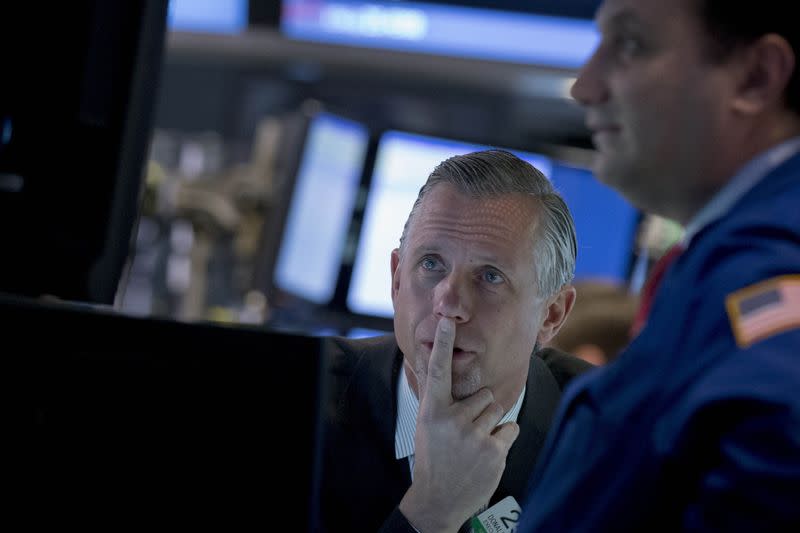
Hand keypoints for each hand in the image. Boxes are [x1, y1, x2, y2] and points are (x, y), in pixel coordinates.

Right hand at [398, 318, 519, 532]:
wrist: (437, 500)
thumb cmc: (433, 457)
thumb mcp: (427, 424)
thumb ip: (435, 396)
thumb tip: (431, 364)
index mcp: (432, 410)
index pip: (438, 371)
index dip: (444, 344)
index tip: (448, 321)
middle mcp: (452, 420)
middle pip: (483, 395)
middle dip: (479, 410)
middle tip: (463, 433)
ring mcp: (473, 436)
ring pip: (497, 410)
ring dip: (490, 424)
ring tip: (473, 444)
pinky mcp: (493, 452)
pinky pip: (509, 429)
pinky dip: (502, 440)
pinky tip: (485, 454)